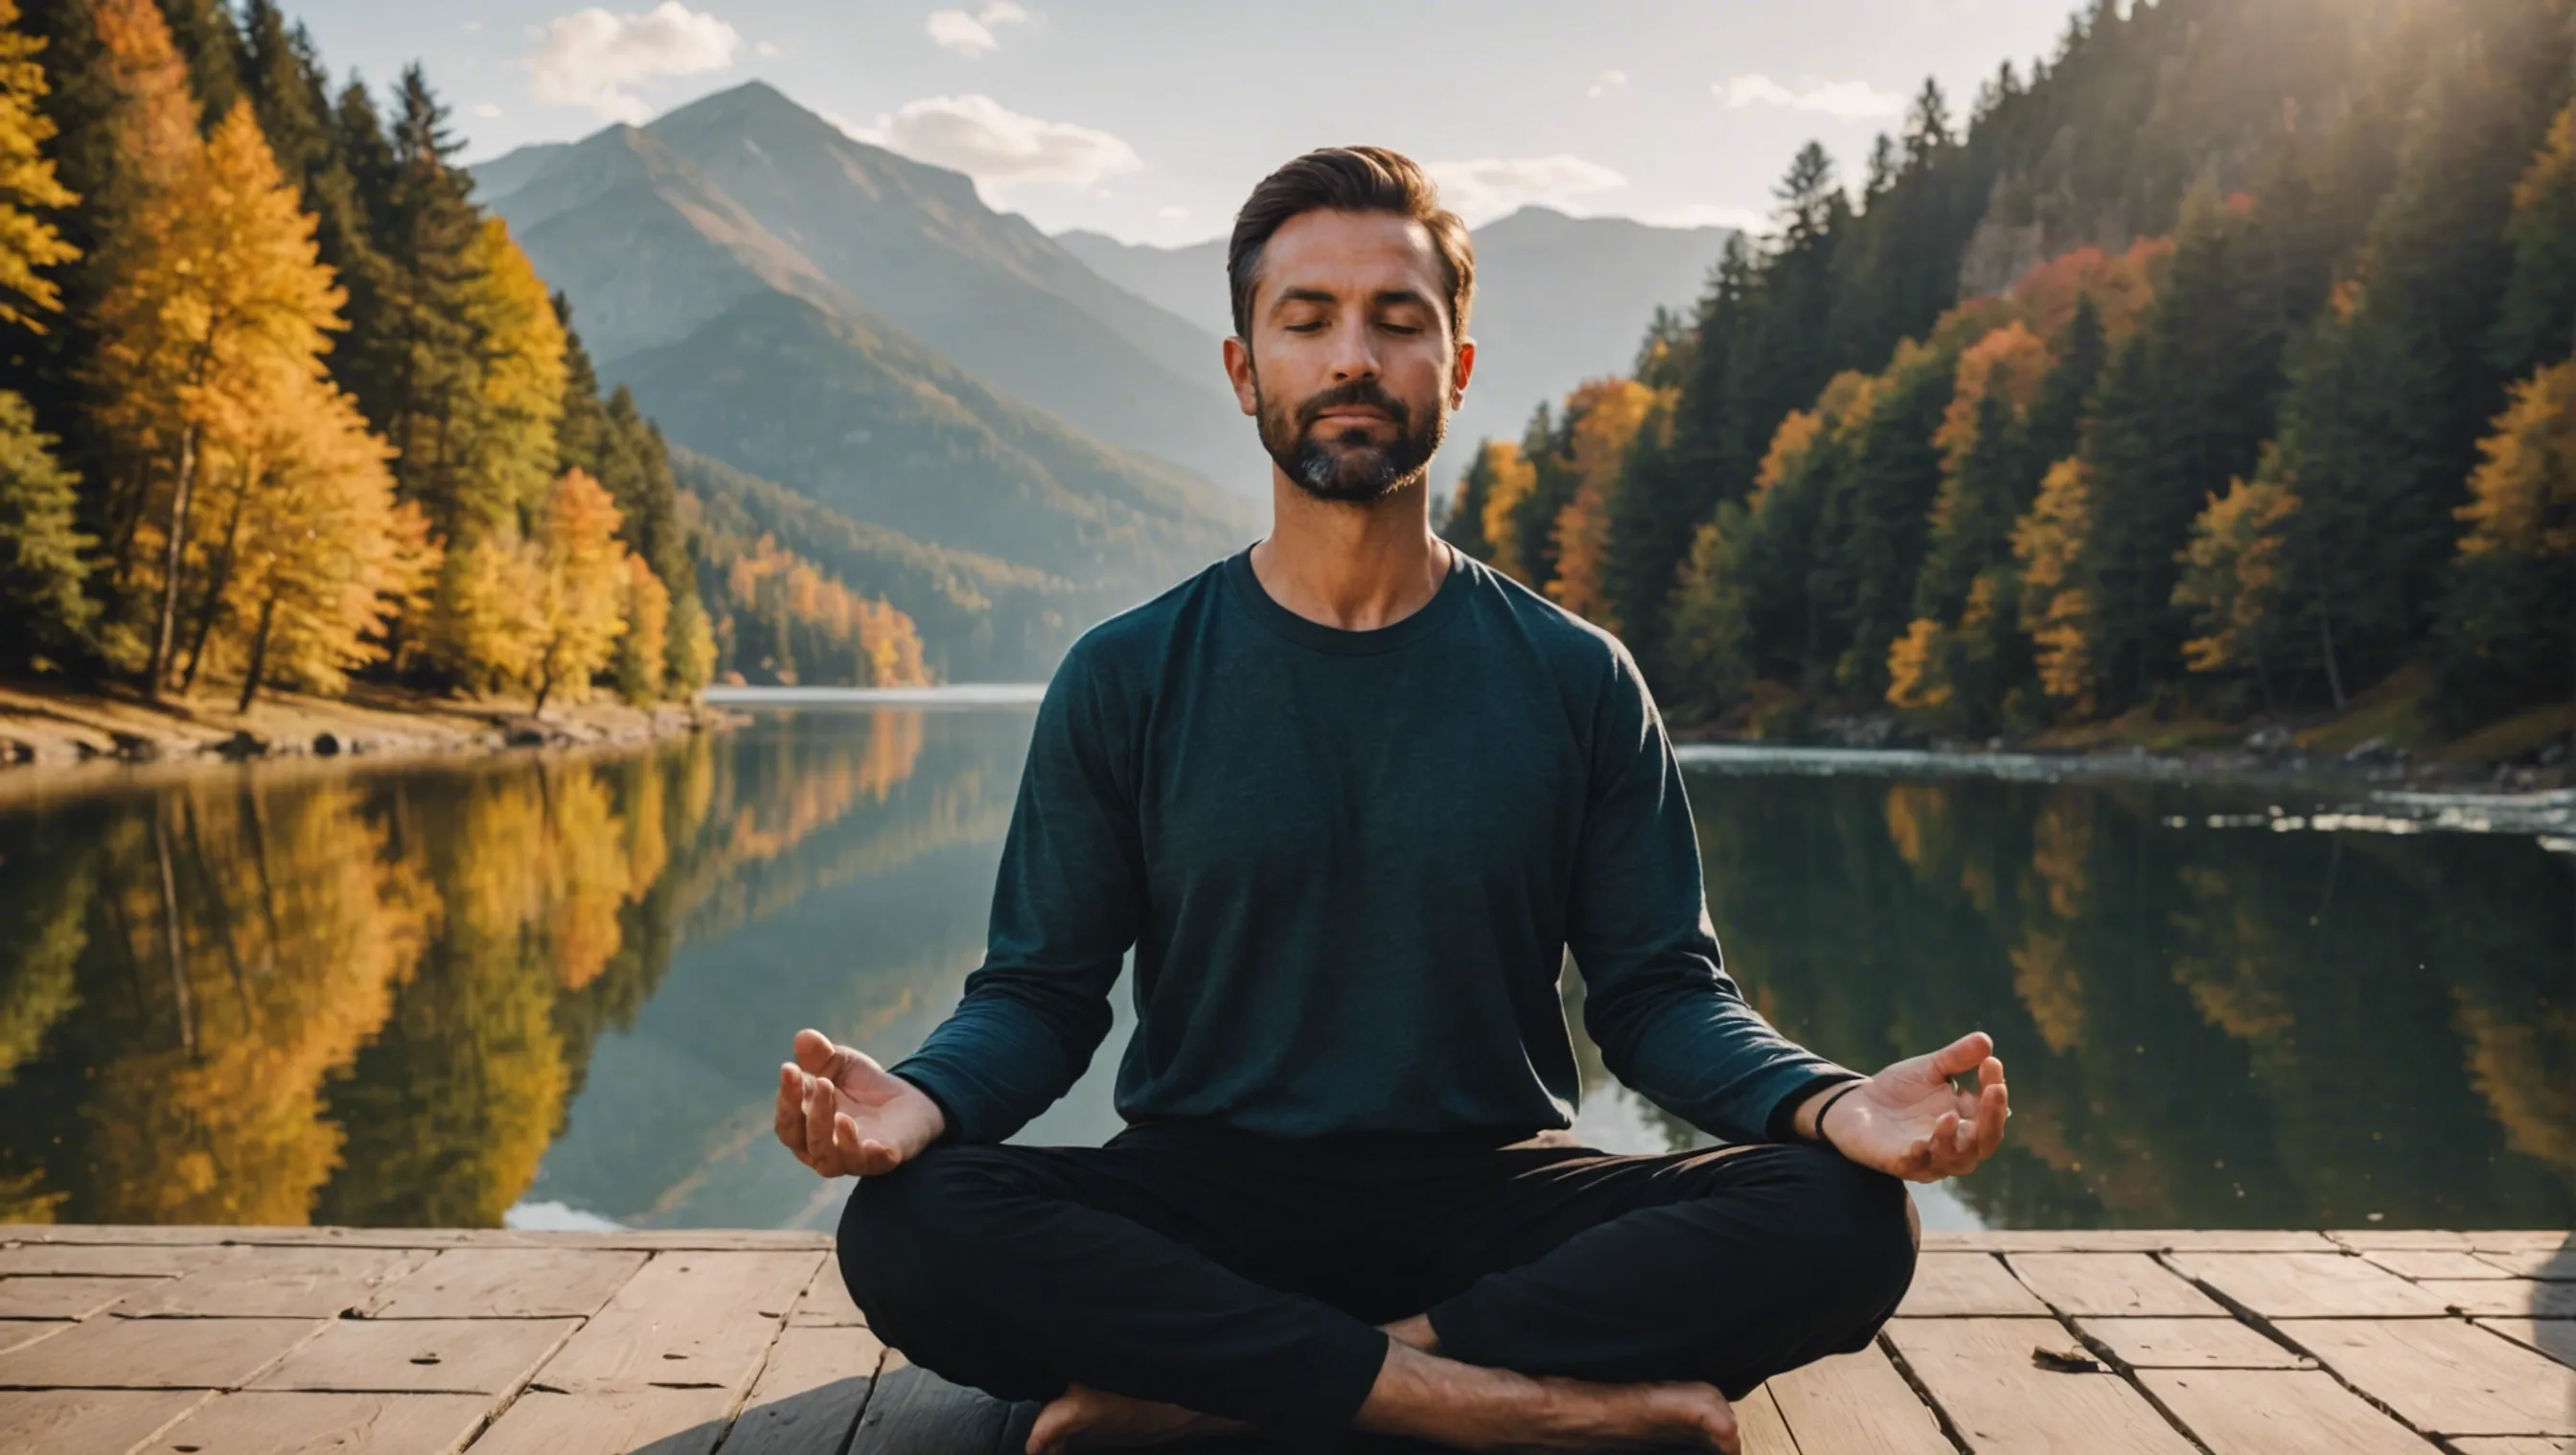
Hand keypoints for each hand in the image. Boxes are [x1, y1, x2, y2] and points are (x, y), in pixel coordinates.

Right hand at [774, 1028, 946, 1176]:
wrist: (909, 1099)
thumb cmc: (861, 1085)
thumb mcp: (840, 1063)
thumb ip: (820, 1054)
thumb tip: (804, 1038)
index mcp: (805, 1127)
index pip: (786, 1120)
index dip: (786, 1097)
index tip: (790, 1068)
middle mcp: (821, 1149)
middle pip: (801, 1141)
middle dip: (809, 1112)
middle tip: (823, 1082)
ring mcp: (850, 1158)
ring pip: (827, 1159)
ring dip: (828, 1132)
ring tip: (840, 1109)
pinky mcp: (881, 1161)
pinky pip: (868, 1164)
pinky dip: (865, 1153)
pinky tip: (870, 1141)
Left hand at [1803, 1031, 2007, 1181]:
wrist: (1855, 1104)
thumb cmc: (1900, 1090)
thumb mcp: (1929, 1069)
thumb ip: (1956, 1058)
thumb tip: (1986, 1041)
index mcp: (1966, 1121)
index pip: (1992, 1111)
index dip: (1996, 1089)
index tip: (1992, 1062)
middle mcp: (1955, 1144)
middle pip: (1985, 1141)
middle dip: (1992, 1117)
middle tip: (1995, 1089)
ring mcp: (1928, 1157)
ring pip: (1955, 1160)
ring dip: (1954, 1139)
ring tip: (1948, 1116)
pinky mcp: (1899, 1163)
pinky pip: (1915, 1166)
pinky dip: (1920, 1156)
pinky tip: (1920, 1143)